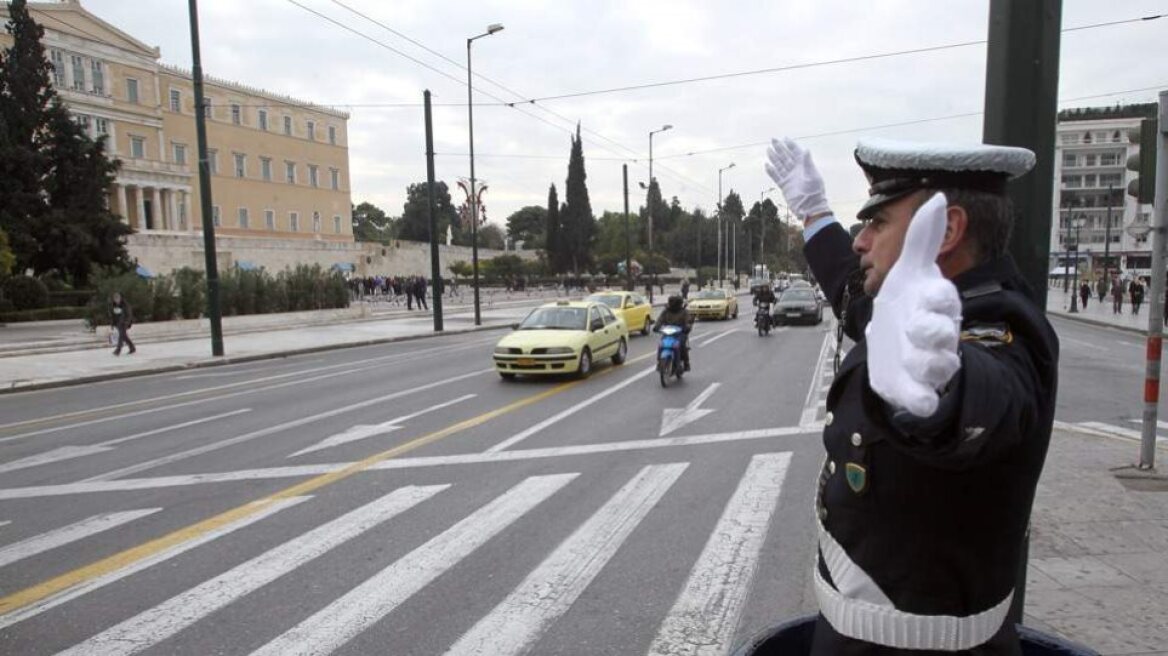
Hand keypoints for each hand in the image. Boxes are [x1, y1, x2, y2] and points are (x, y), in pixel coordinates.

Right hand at [765, 137, 830, 219]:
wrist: (810, 208)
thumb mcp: (813, 176)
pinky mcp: (784, 186)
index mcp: (804, 166)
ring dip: (774, 157)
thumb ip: (808, 163)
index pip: (796, 153)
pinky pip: (776, 176)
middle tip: (773, 140)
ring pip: (780, 165)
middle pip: (786, 157)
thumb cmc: (815, 192)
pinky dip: (771, 171)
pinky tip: (766, 165)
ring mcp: (789, 178)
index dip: (791, 145)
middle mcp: (796, 171)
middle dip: (780, 148)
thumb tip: (806, 150)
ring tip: (768, 149)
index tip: (785, 138)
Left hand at [864, 193, 961, 416]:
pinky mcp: (916, 390)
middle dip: (932, 332)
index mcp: (937, 306)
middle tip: (914, 327)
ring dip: (926, 364)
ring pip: (939, 367)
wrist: (894, 345)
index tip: (924, 295)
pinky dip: (924, 403)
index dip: (937, 299)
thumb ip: (923, 238)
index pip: (944, 300)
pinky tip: (919, 403)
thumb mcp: (909, 272)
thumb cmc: (907, 305)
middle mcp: (938, 335)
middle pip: (943, 335)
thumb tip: (937, 196)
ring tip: (910, 360)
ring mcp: (929, 363)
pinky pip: (927, 401)